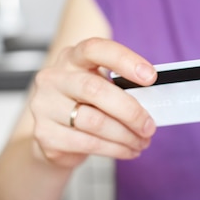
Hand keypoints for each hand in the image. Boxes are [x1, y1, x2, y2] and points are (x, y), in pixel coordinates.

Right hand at [30, 37, 157, 168]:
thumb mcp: (101, 88)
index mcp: (72, 58)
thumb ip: (121, 89)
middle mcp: (54, 78)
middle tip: (149, 126)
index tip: (150, 77)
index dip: (124, 60)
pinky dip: (116, 149)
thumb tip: (154, 103)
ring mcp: (45, 106)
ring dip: (126, 135)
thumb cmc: (84, 105)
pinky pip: (89, 143)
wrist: (52, 135)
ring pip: (95, 122)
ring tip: (142, 141)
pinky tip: (128, 150)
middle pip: (96, 90)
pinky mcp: (45, 134)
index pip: (96, 49)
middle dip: (131, 111)